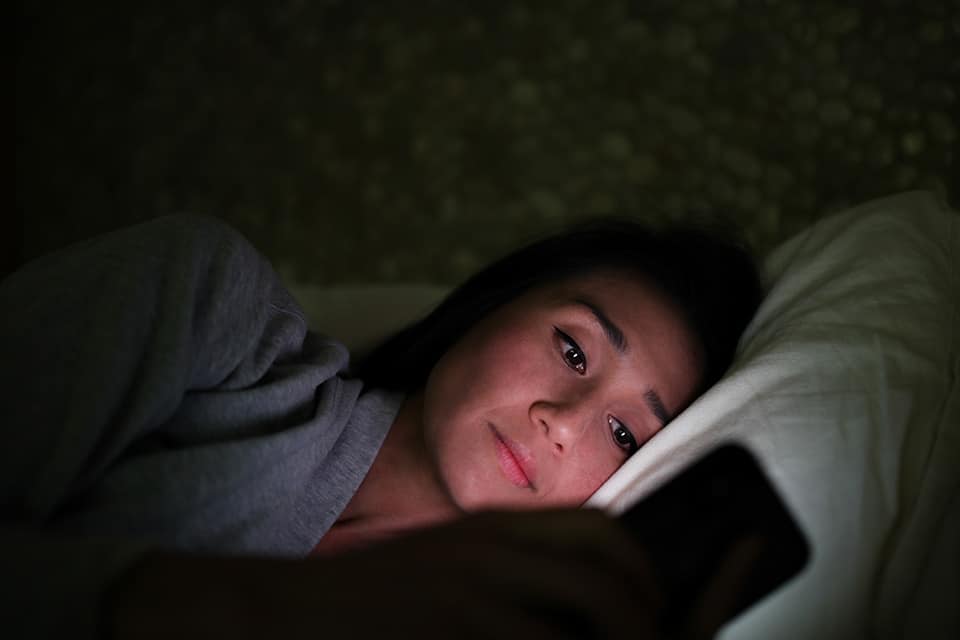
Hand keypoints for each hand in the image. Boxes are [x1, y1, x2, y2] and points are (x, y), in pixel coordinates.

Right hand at [105, 509, 667, 639]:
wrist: (276, 616)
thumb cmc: (365, 601)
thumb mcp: (447, 565)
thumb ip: (509, 570)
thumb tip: (579, 595)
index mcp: (490, 532)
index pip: (597, 532)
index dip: (641, 570)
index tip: (654, 603)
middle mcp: (486, 558)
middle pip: (602, 580)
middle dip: (643, 622)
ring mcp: (465, 603)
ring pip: (576, 627)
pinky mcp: (447, 634)